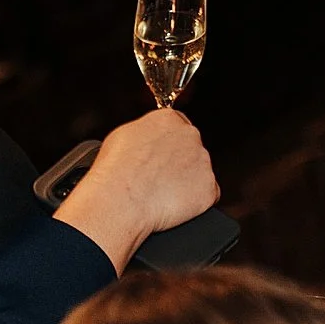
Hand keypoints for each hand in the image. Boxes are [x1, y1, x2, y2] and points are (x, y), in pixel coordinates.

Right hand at [51, 109, 221, 271]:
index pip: (177, 125)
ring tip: (161, 192)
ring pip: (199, 172)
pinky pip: (207, 195)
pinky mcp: (209, 188)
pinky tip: (173, 203)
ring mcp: (203, 162)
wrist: (121, 201)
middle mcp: (190, 137)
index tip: (160, 156)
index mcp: (168, 119)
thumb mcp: (121, 136)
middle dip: (179, 162)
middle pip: (191, 148)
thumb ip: (144, 132)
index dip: (167, 144)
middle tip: (158, 177)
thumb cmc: (115, 171)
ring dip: (186, 181)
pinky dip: (194, 202)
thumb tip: (146, 140)